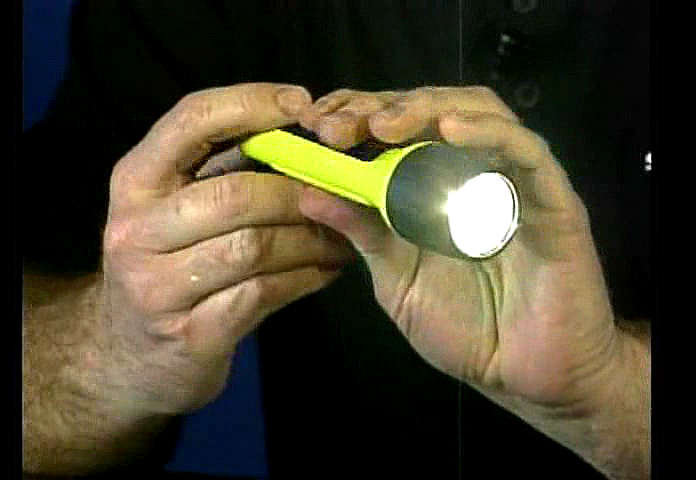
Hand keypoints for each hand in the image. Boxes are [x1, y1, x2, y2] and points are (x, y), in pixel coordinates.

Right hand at [102, 83, 353, 414]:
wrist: (127, 358)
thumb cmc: (165, 268)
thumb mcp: (172, 211)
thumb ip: (220, 173)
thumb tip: (302, 135)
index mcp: (133, 183)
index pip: (190, 120)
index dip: (251, 102)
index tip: (304, 103)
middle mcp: (135, 231)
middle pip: (234, 194)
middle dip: (299, 192)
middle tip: (341, 193)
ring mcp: (157, 288)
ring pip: (254, 248)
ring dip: (311, 240)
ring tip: (344, 236)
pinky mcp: (190, 336)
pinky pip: (263, 294)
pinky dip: (306, 278)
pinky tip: (327, 271)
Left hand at [297, 87, 619, 412]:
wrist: (526, 378)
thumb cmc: (465, 329)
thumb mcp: (397, 279)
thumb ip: (363, 234)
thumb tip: (309, 193)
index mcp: (433, 188)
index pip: (396, 129)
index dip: (354, 114)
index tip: (314, 124)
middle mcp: (473, 173)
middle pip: (432, 109)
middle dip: (378, 107)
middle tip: (336, 126)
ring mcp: (514, 182)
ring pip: (479, 113)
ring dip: (426, 108)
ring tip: (382, 125)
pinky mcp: (553, 200)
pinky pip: (527, 152)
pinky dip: (488, 133)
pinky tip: (449, 132)